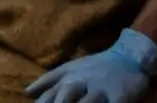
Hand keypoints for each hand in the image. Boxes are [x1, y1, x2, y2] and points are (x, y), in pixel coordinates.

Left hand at [24, 28, 156, 102]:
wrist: (128, 57)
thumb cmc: (95, 66)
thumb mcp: (70, 69)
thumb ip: (48, 81)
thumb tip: (27, 93)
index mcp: (67, 76)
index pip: (49, 93)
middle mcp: (81, 81)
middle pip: (65, 96)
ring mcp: (100, 89)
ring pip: (86, 102)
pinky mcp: (118, 97)